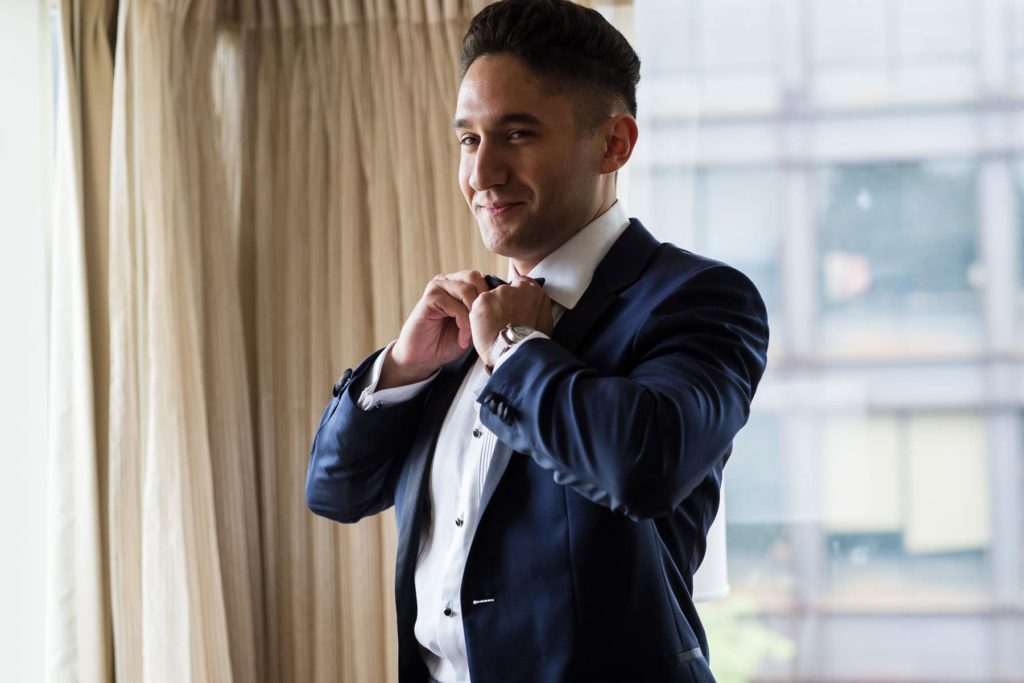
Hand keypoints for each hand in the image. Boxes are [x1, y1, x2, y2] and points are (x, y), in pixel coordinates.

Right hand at [381, 270, 488, 388]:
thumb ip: (485, 311)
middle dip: (484, 302)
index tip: (499, 320)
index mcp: (459, 283)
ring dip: (474, 315)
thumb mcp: (474, 324)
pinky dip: (463, 323)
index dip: (493, 296)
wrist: (424, 357)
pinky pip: (453, 304)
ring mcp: (437, 288)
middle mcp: (447, 281)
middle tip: (486, 325)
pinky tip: (463, 339)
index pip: (482, 277)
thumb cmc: (449, 341)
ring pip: (466, 290)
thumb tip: (509, 303)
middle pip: (474, 277)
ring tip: (473, 335)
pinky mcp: (428, 299)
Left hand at [469, 274, 553, 364]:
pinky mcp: (483, 300)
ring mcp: (498, 292)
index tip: (514, 305)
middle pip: (505, 291)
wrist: (516, 352)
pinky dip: (480, 316)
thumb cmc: (531, 342)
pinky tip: (486, 328)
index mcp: (533, 292)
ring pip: (491, 298)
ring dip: (491, 310)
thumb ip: (539, 308)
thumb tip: (534, 306)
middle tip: (504, 320)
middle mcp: (516, 288)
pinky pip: (479, 306)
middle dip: (503, 303)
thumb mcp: (545, 322)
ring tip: (494, 327)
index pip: (522, 283)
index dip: (516, 295)